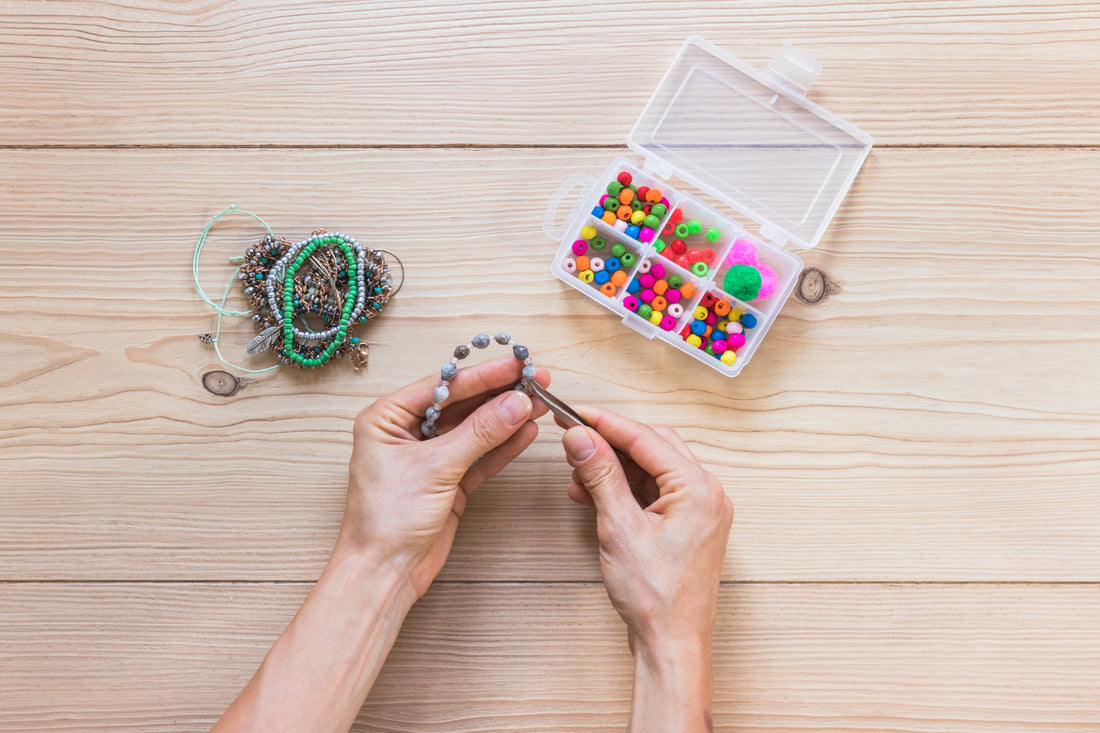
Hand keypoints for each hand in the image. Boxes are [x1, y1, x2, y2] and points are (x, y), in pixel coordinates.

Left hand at [341, 357, 549, 598]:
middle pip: (461, 405)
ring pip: (474, 430)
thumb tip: (515, 403)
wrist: (384, 573)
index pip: (443, 387)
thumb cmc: (386, 521)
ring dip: (506, 418)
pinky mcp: (448, 482)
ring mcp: (429, 458)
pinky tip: (527, 432)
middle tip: (535, 381)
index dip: (483, 375)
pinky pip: (480, 457)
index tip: (516, 365)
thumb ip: (479, 433)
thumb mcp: (435, 468)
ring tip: (540, 402)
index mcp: (387, 418)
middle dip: (499, 394)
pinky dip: (503, 447)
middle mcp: (406, 433)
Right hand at [561, 408, 731, 730]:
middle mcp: (706, 494)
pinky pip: (654, 494)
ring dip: (615, 469)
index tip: (576, 414)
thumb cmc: (657, 597)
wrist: (672, 643)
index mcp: (698, 488)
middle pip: (652, 448)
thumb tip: (582, 438)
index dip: (606, 423)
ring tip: (579, 472)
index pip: (645, 438)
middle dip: (611, 443)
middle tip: (576, 440)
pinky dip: (625, 491)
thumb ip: (600, 475)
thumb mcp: (619, 527)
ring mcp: (699, 512)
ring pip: (652, 471)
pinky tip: (594, 495)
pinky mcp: (687, 528)